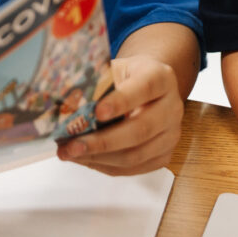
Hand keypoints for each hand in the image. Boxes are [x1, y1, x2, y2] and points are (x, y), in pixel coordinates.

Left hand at [55, 54, 181, 174]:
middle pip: (140, 130)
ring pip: (135, 155)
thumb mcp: (115, 68)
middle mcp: (172, 108)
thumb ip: (98, 82)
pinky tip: (84, 158)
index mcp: (161, 78)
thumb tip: (66, 103)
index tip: (96, 112)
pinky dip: (105, 165)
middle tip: (71, 145)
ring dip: (99, 158)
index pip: (144, 89)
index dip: (121, 101)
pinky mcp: (163, 155)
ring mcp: (170, 135)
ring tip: (70, 154)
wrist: (152, 87)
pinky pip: (133, 168)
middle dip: (102, 141)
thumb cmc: (128, 76)